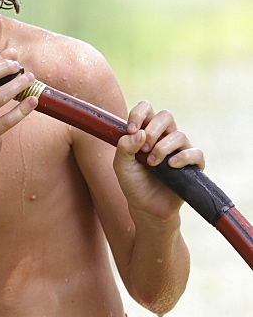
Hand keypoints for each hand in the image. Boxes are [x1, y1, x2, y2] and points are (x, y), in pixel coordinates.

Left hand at [114, 100, 204, 221]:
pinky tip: (170, 166)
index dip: (139, 113)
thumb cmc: (134, 184)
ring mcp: (180, 149)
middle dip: (153, 130)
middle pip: (166, 115)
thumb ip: (124, 148)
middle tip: (143, 149)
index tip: (132, 130)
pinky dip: (182, 157)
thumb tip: (139, 133)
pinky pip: (195, 152)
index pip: (146, 108)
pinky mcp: (192, 164)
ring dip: (162, 148)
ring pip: (179, 134)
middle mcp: (164, 137)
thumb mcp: (121, 166)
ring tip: (152, 164)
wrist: (146, 208)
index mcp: (146, 132)